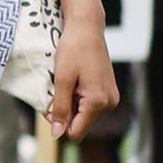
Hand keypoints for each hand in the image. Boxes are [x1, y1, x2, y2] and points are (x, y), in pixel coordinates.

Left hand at [49, 20, 118, 141]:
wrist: (87, 28)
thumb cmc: (73, 50)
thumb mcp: (62, 80)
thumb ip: (61, 109)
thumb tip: (57, 134)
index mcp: (99, 103)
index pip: (75, 132)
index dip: (59, 123)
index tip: (51, 105)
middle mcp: (110, 104)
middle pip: (81, 126)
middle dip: (66, 114)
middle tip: (58, 92)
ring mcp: (112, 98)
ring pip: (85, 116)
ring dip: (72, 106)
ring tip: (68, 85)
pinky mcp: (110, 92)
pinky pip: (91, 106)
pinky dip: (79, 99)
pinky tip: (75, 83)